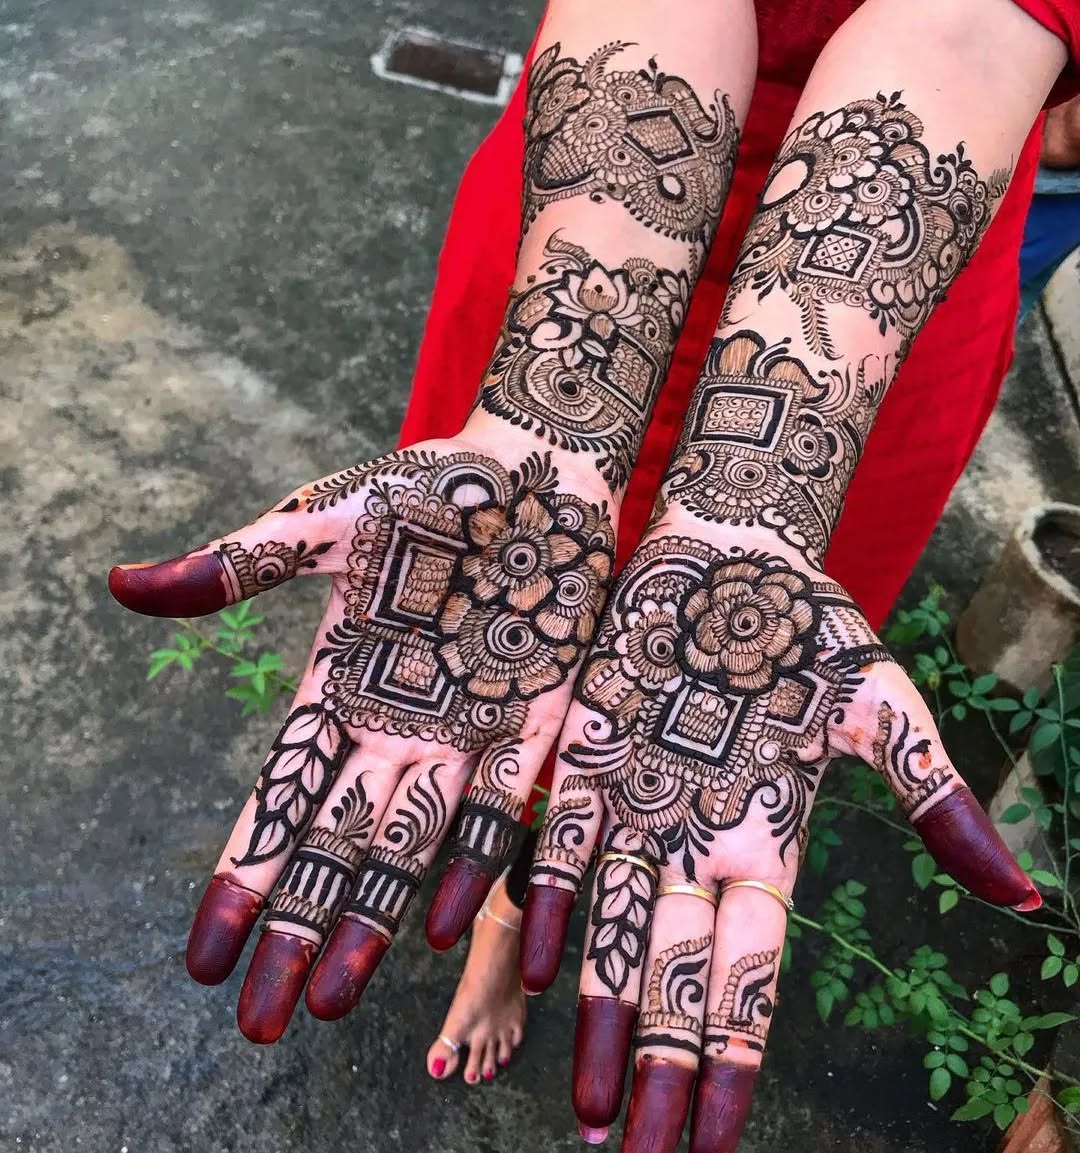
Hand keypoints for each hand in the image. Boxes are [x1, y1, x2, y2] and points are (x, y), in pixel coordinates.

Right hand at [109, 432, 615, 1042]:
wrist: (534, 469)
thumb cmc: (427, 487)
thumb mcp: (325, 522)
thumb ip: (241, 565)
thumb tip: (120, 587)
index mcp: (340, 684)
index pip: (278, 796)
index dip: (242, 873)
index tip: (205, 955)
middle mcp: (398, 723)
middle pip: (336, 842)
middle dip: (300, 928)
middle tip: (266, 1019)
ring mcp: (467, 726)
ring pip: (410, 841)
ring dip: (373, 917)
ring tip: (338, 998)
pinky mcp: (537, 715)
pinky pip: (503, 801)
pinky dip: (475, 859)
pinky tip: (444, 922)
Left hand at [521, 512, 1038, 1152]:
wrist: (728, 550)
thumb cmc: (808, 626)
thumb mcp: (879, 707)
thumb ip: (933, 797)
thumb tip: (1026, 900)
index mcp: (767, 841)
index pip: (751, 973)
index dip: (734, 1055)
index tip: (717, 1140)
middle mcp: (694, 841)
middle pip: (677, 973)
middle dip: (659, 1064)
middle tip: (632, 1152)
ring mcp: (635, 803)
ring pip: (613, 926)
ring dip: (599, 1012)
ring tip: (584, 1105)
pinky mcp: (586, 754)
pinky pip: (560, 840)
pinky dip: (548, 900)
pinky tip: (539, 964)